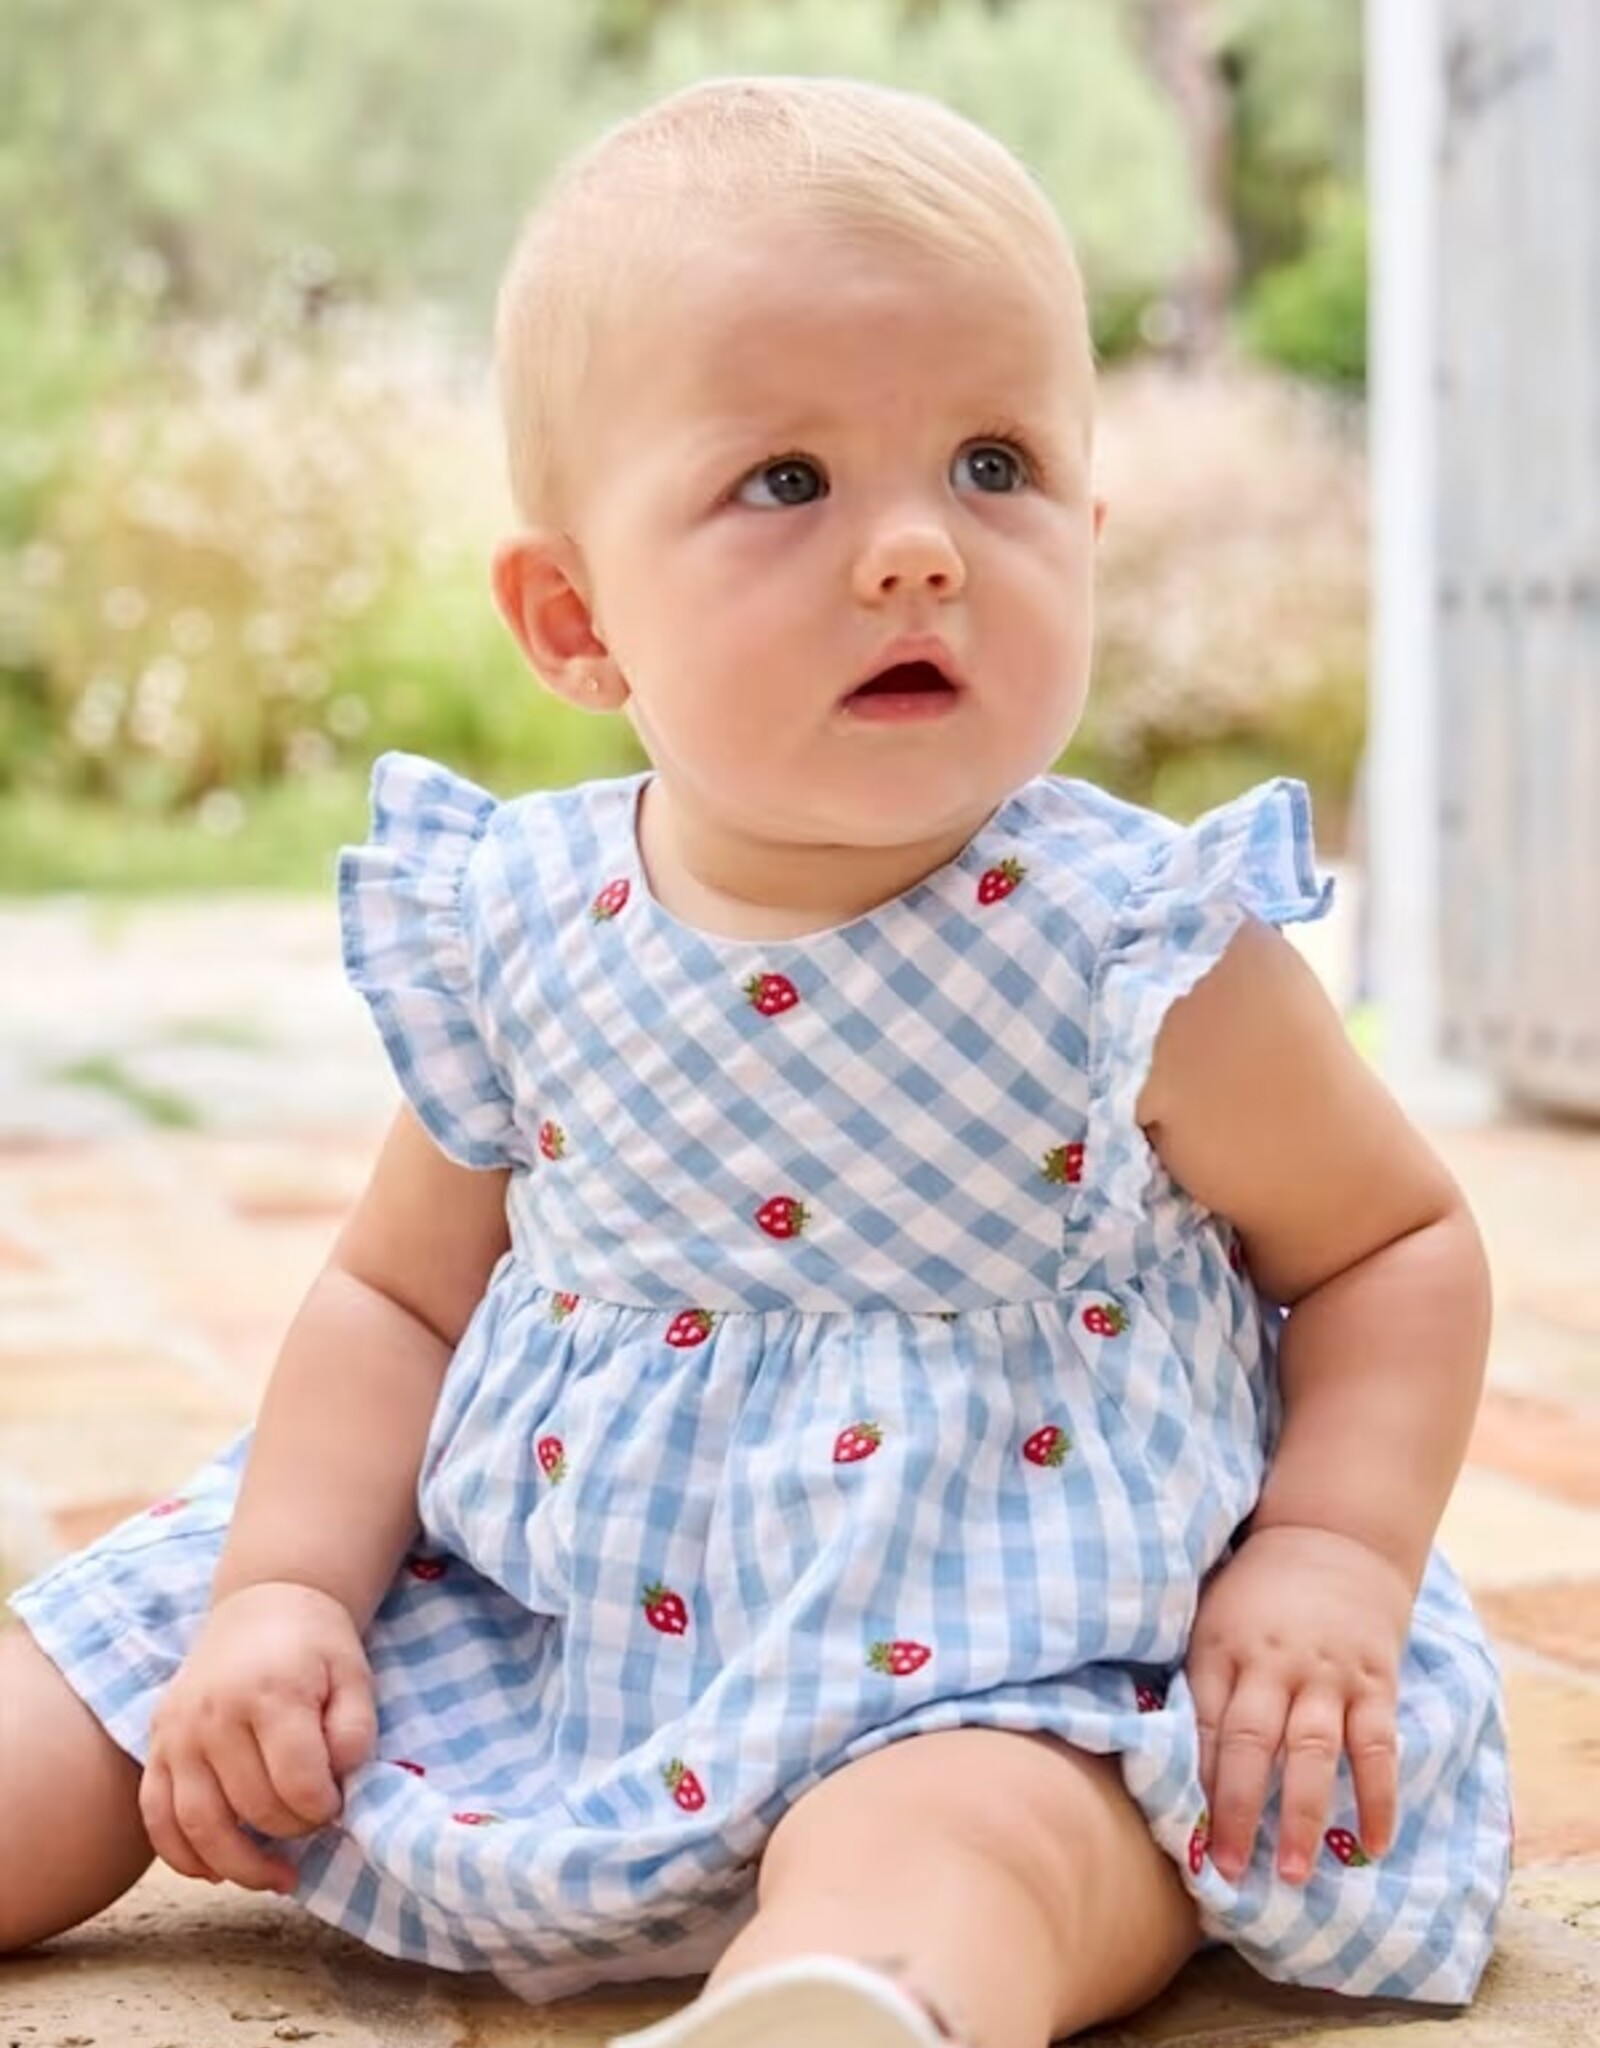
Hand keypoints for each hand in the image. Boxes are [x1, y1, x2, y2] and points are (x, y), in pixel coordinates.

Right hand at [140, 1580, 376, 1893]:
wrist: (262, 1604)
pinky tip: (219, 1869)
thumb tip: (340, 1781)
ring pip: (197, 1826)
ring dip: (239, 1866)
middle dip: (292, 1830)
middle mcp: (214, 1715)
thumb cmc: (314, 1647)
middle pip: (251, 1808)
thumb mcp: (354, 1675)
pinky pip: (157, 1818)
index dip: (326, 1806)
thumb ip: (355, 1731)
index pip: (297, 1782)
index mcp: (270, 1693)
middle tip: (316, 1823)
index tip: (340, 1800)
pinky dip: (183, 1856)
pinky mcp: (157, 1746)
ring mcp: (178, 1733)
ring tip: (277, 1876)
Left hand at [1186, 1524, 1409, 1886]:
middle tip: (1229, 1871)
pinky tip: (1375, 1844)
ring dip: (1304, 1817)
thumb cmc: (1257, 1588)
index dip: (1194, 1783)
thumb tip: (1155, 1745)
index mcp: (1220, 1647)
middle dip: (1238, 1812)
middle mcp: (1272, 1662)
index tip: (1185, 1838)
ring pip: (1313, 1752)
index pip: (1204, 1724)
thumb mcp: (1210, 1615)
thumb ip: (1196, 1676)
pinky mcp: (1374, 1680)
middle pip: (1251, 1743)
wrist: (1334, 1535)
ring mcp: (1326, 1673)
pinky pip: (1377, 1746)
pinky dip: (1379, 1797)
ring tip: (1295, 1874)